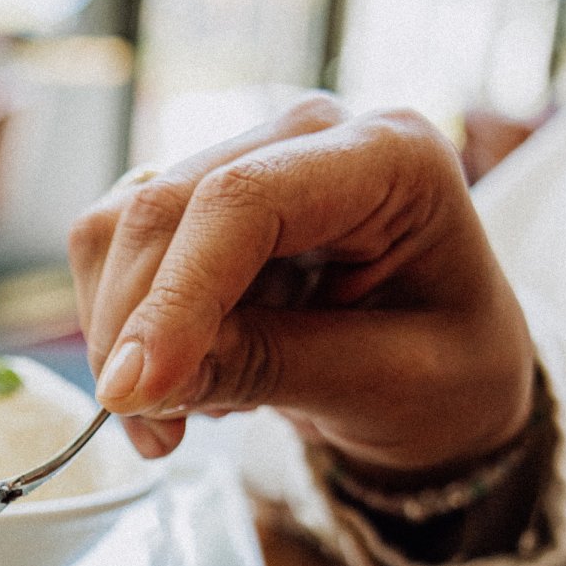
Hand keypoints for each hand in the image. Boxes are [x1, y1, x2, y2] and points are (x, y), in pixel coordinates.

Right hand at [69, 96, 535, 473]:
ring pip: (121, 225)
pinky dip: (124, 326)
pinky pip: (115, 248)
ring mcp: (245, 157)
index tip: (135, 390)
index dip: (176, 294)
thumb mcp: (387, 386)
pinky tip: (186, 378)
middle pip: (165, 207)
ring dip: (123, 332)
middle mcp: (307, 134)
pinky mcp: (197, 197)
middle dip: (135, 327)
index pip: (245, 200)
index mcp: (390, 156)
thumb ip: (267, 370)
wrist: (450, 374)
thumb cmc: (450, 374)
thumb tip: (137, 384)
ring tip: (189, 410)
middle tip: (153, 430)